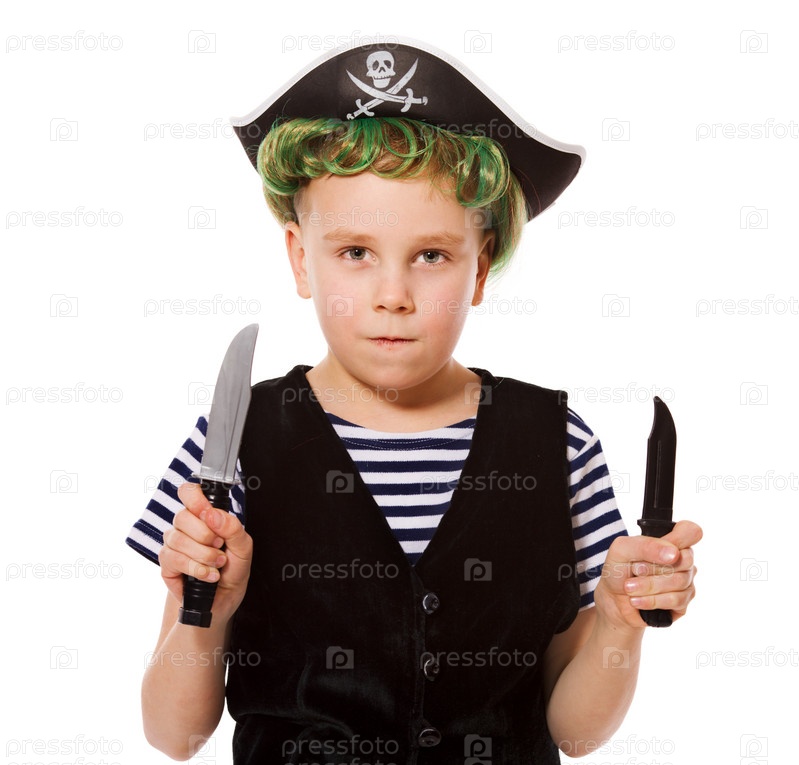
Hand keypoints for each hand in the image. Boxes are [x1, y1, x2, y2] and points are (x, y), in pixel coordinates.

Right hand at [158, 481, 252, 621]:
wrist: (224, 599)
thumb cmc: (233, 570)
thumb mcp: (244, 548)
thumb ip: (233, 528)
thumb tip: (212, 515)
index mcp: (204, 516)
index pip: (189, 492)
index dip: (194, 498)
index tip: (206, 512)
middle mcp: (186, 526)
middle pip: (182, 516)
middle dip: (206, 534)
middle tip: (220, 546)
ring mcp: (173, 544)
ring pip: (178, 538)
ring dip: (203, 554)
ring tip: (218, 564)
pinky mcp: (166, 563)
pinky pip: (174, 558)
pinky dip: (196, 568)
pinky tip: (208, 575)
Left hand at [593, 520, 701, 633]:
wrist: (611, 599)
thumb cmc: (619, 570)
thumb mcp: (622, 550)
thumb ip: (646, 545)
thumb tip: (674, 554)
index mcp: (669, 542)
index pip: (691, 531)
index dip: (681, 537)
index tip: (664, 548)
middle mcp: (681, 560)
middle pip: (686, 559)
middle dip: (654, 567)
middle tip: (635, 570)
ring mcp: (685, 582)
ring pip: (680, 581)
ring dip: (649, 585)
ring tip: (629, 587)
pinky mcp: (683, 603)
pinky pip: (677, 600)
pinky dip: (653, 600)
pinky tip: (637, 600)